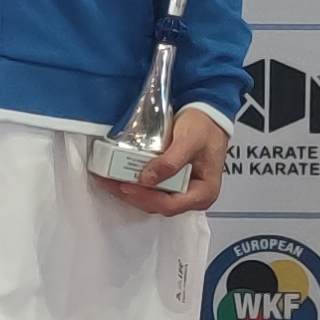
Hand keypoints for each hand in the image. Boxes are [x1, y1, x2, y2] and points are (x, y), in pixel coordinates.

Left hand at [98, 102, 227, 215]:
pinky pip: (151, 189)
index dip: (145, 197)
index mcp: (203, 193)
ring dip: (130, 191)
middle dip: (132, 195)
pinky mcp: (171, 184)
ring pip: (152, 200)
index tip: (125, 185)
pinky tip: (119, 177)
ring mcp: (181, 192)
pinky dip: (135, 184)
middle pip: (158, 205)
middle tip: (110, 183)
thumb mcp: (189, 141)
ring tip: (109, 181)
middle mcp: (192, 197)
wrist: (210, 114)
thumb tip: (148, 179)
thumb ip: (170, 162)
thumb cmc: (205, 127)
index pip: (170, 205)